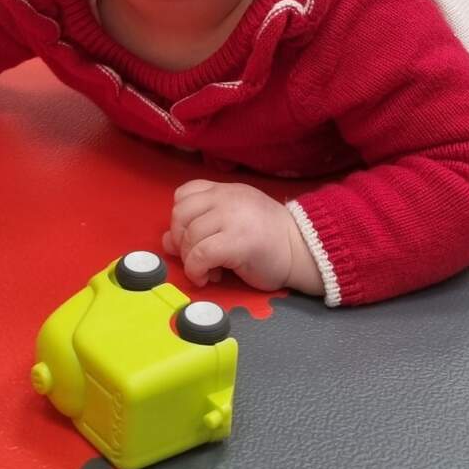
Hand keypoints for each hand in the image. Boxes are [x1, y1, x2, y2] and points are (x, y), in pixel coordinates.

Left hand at [163, 180, 322, 296]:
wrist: (301, 249)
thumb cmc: (268, 240)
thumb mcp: (231, 224)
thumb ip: (201, 226)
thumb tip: (167, 240)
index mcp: (226, 191)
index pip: (185, 194)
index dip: (180, 219)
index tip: (192, 238)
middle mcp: (226, 199)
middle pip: (181, 214)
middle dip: (181, 240)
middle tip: (196, 257)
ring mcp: (232, 218)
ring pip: (189, 236)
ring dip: (191, 260)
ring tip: (208, 271)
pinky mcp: (237, 241)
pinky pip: (200, 255)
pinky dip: (197, 270)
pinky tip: (209, 277)